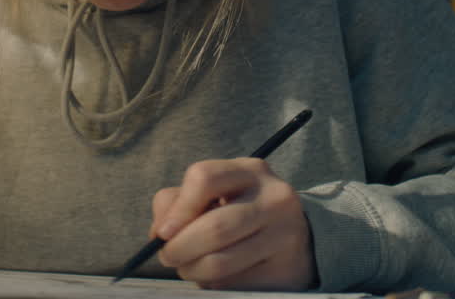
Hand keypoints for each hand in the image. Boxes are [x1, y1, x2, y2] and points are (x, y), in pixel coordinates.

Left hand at [150, 158, 316, 290]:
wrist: (295, 234)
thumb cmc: (240, 209)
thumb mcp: (216, 192)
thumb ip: (179, 202)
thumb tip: (159, 233)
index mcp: (251, 171)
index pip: (204, 178)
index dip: (178, 209)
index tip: (163, 232)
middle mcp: (274, 198)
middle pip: (214, 227)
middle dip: (180, 248)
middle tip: (168, 257)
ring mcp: (286, 234)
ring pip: (222, 262)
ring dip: (193, 270)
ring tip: (188, 267)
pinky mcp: (288, 268)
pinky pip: (236, 283)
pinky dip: (214, 283)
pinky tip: (215, 276)